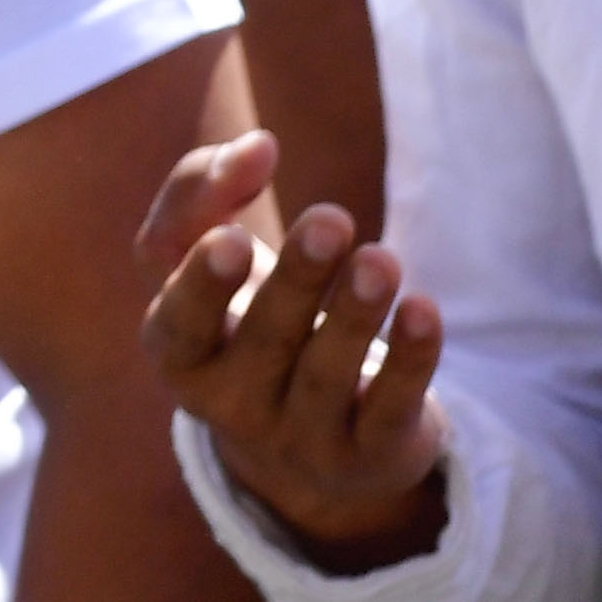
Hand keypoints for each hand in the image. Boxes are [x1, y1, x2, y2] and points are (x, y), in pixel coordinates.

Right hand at [138, 127, 452, 571]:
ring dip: (356, 315)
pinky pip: (388, 412)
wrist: (310, 435)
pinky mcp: (367, 456)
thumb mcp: (207, 256)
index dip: (202, 284)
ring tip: (381, 258)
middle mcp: (231, 404)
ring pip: (327, 378)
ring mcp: (300, 439)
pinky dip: (409, 361)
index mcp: (181, 351)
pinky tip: (423, 310)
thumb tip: (258, 145)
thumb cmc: (248, 317)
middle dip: (298, 280)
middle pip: (262, 340)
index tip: (234, 236)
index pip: (179, 322)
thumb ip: (207, 189)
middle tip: (331, 219)